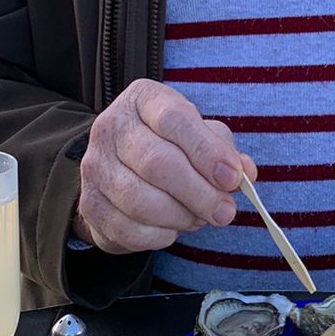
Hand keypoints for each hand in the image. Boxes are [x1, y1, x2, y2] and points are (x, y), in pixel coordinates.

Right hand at [73, 80, 256, 254]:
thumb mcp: (200, 137)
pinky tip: (173, 227)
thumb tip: (244, 173)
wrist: (122, 170)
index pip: (174, 119)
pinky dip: (160, 235)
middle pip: (158, 163)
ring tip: (198, 218)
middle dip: (200, 193)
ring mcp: (95, 167)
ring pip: (142, 201)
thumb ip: (224, 151)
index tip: (232, 178)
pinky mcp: (90, 205)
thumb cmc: (170, 148)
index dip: (207, 151)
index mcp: (142, 100)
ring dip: (181, 216)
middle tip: (225, 212)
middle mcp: (111, 128)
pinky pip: (129, 229)